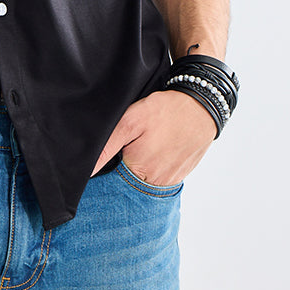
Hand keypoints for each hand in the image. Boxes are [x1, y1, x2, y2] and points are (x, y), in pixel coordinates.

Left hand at [91, 89, 216, 184]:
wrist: (202, 106)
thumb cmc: (165, 111)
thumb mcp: (131, 121)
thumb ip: (108, 146)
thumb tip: (88, 170)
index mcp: (139, 171)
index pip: (112, 179)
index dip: (107, 165)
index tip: (113, 152)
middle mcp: (155, 183)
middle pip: (128, 181)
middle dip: (123, 166)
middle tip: (132, 143)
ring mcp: (170, 181)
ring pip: (144, 180)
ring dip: (139, 166)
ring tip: (145, 144)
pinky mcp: (180, 175)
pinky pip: (161, 177)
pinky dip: (155, 165)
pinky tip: (156, 148)